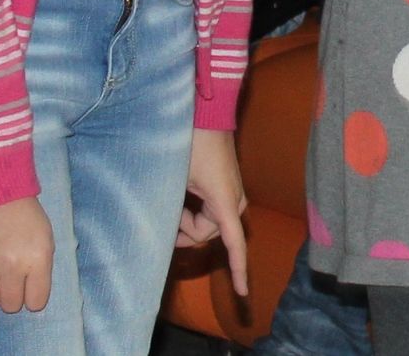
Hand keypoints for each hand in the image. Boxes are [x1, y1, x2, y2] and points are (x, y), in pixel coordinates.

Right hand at [0, 197, 53, 317]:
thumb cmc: (23, 210)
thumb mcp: (44, 235)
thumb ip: (40, 268)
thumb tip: (30, 300)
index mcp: (37, 257)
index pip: (36, 302)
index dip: (32, 295)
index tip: (27, 285)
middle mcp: (11, 265)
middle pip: (11, 305)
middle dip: (11, 292)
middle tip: (7, 272)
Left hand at [177, 129, 247, 296]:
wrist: (208, 113)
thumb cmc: (193, 143)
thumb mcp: (178, 177)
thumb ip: (175, 208)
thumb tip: (165, 231)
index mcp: (225, 202)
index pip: (235, 243)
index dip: (238, 270)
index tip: (243, 294)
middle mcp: (234, 200)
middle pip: (208, 233)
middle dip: (187, 231)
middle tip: (167, 215)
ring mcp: (233, 192)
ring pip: (209, 222)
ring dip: (190, 218)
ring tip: (173, 196)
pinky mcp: (228, 185)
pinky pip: (213, 210)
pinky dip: (197, 209)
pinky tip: (184, 195)